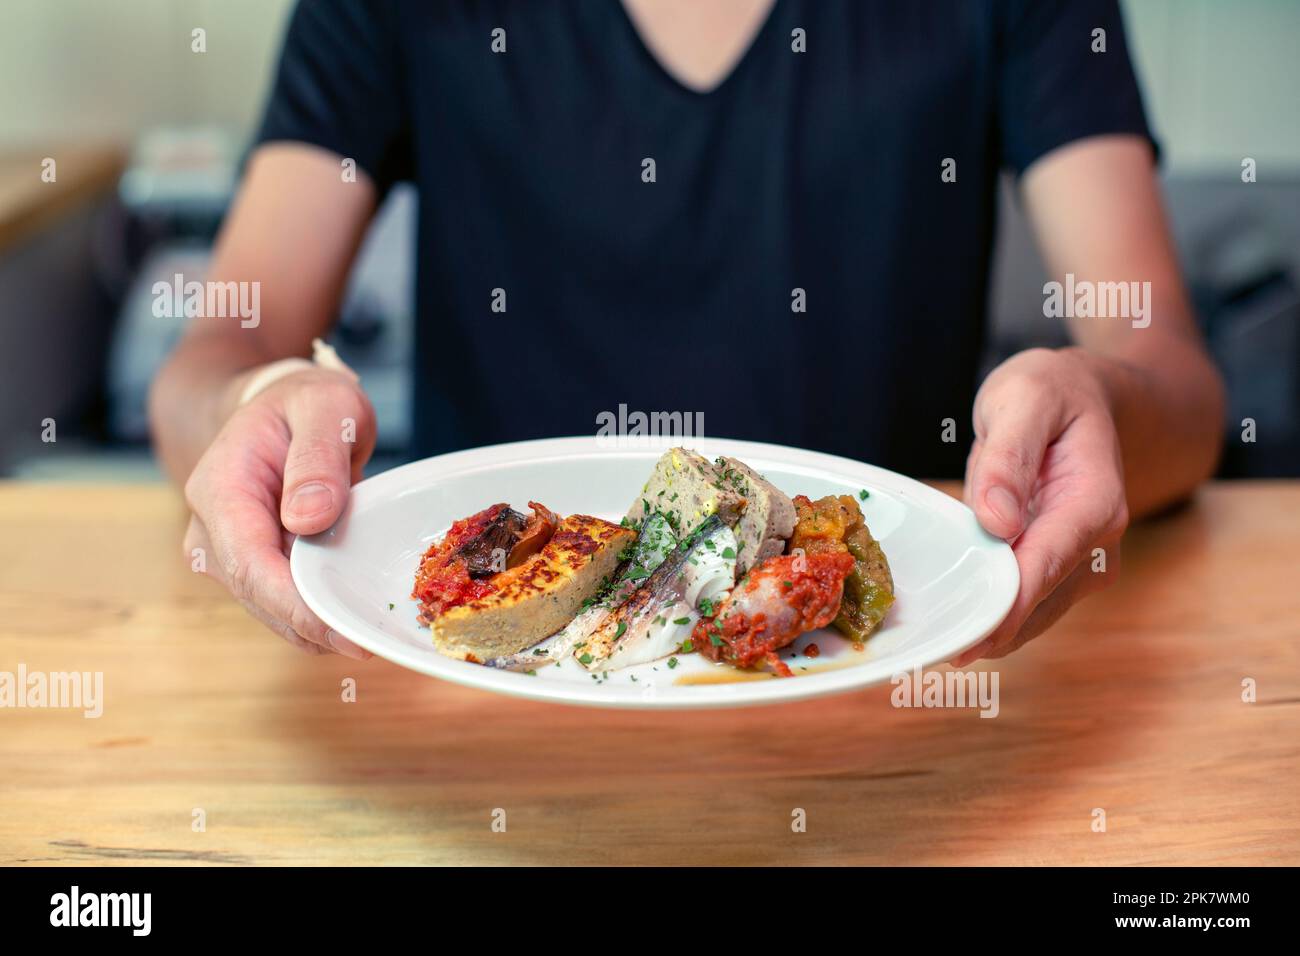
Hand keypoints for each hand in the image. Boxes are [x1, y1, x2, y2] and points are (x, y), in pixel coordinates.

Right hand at [182, 368, 376, 657]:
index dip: (298, 607)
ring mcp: (231, 556)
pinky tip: (361, 617)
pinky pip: (287, 605)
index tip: (346, 632)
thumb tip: (307, 519)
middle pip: (261, 599)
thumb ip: (318, 457)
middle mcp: (212, 533)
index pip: (250, 565)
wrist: (283, 408)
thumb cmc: (305, 403)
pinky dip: (322, 616)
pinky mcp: (256, 569)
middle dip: (316, 627)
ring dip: (321, 628)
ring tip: (376, 631)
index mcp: (219, 490)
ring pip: (274, 612)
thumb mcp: (324, 407)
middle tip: (376, 643)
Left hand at [952, 348, 1128, 665]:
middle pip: (1040, 602)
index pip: (1047, 565)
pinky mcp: (1060, 568)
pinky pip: (1025, 604)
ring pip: (1033, 615)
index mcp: (1094, 502)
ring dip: (989, 631)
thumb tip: (998, 520)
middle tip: (933, 651)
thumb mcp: (1024, 399)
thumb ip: (1009, 457)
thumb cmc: (1053, 392)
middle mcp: (1097, 542)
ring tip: (935, 644)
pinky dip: (992, 616)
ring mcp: (1081, 561)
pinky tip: (954, 624)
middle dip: (990, 629)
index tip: (968, 638)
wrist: (1083, 397)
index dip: (1007, 606)